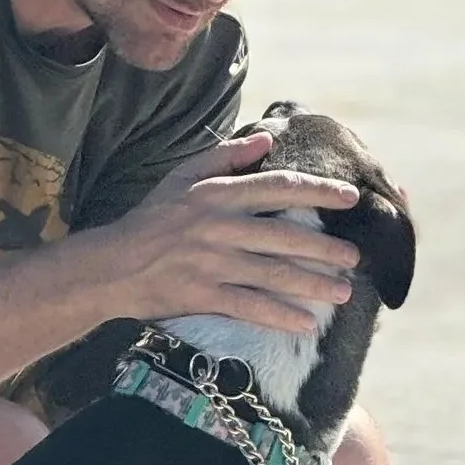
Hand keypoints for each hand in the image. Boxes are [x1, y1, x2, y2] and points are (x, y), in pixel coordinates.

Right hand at [89, 128, 361, 334]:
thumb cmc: (150, 220)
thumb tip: (267, 140)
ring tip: (342, 292)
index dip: (317, 191)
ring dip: (311, 284)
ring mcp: (210, 263)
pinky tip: (305, 323)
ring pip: (272, 273)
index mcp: (215, 194)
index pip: (277, 187)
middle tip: (355, 257)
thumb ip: (224, 157)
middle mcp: (216, 226)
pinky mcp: (201, 295)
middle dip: (324, 248)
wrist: (109, 267)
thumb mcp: (181, 178)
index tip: (350, 198)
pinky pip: (248, 306)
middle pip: (283, 235)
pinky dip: (279, 316)